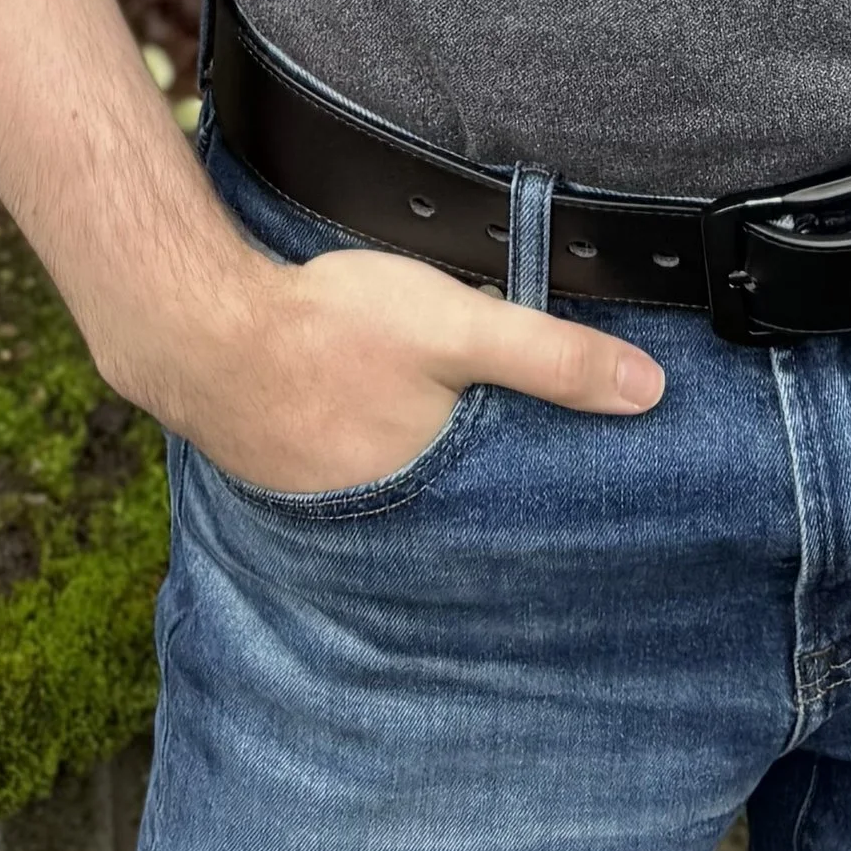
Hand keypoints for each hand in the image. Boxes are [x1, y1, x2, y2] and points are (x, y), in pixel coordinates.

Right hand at [99, 225, 666, 495]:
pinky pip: (360, 485)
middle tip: (545, 500)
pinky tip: (383, 436)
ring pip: (411, 501)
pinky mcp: (296, 479)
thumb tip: (648, 391)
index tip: (602, 520)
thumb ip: (551, 358)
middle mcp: (388, 522)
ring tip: (469, 469)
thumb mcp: (458, 329)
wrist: (202, 328)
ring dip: (437, 488)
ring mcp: (335, 507)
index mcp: (439, 495)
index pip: (518, 521)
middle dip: (500, 508)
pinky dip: (381, 465)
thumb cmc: (331, 328)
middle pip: (465, 515)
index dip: (557, 516)